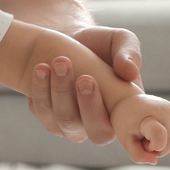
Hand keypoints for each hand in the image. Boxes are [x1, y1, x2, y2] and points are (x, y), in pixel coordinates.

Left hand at [26, 26, 141, 144]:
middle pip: (89, 129)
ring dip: (57, 92)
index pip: (114, 127)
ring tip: (52, 63)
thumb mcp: (121, 41)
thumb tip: (130, 72)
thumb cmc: (101, 44)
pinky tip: (40, 69)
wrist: (71, 40)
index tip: (89, 79)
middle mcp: (97, 125)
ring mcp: (71, 125)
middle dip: (80, 102)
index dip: (100, 111)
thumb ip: (130, 53)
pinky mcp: (48, 117)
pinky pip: (42, 111)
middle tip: (72, 70)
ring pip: (63, 120)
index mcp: (121, 113)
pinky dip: (39, 90)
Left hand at [109, 93, 169, 164]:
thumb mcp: (125, 141)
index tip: (143, 143)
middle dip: (158, 149)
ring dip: (165, 144)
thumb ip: (138, 155)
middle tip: (143, 142)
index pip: (160, 135)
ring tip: (150, 137)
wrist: (127, 101)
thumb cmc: (124, 122)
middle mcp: (163, 111)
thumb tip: (155, 161)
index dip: (154, 147)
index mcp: (147, 117)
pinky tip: (159, 134)